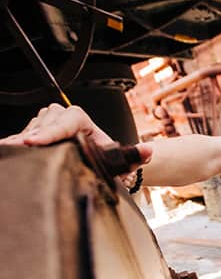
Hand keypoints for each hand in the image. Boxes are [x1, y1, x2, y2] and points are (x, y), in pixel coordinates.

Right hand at [0, 103, 152, 170]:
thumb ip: (135, 156)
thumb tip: (149, 152)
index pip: (64, 121)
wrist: (102, 162)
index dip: (50, 131)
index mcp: (81, 119)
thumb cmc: (108, 160)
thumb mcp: (121, 161)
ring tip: (12, 151)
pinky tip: (8, 150)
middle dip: (32, 138)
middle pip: (44, 124)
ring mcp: (48, 123)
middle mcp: (63, 116)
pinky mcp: (37, 131)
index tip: (35, 142)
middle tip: (18, 149)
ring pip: (32, 128)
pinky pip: (24, 134)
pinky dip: (16, 142)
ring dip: (23, 140)